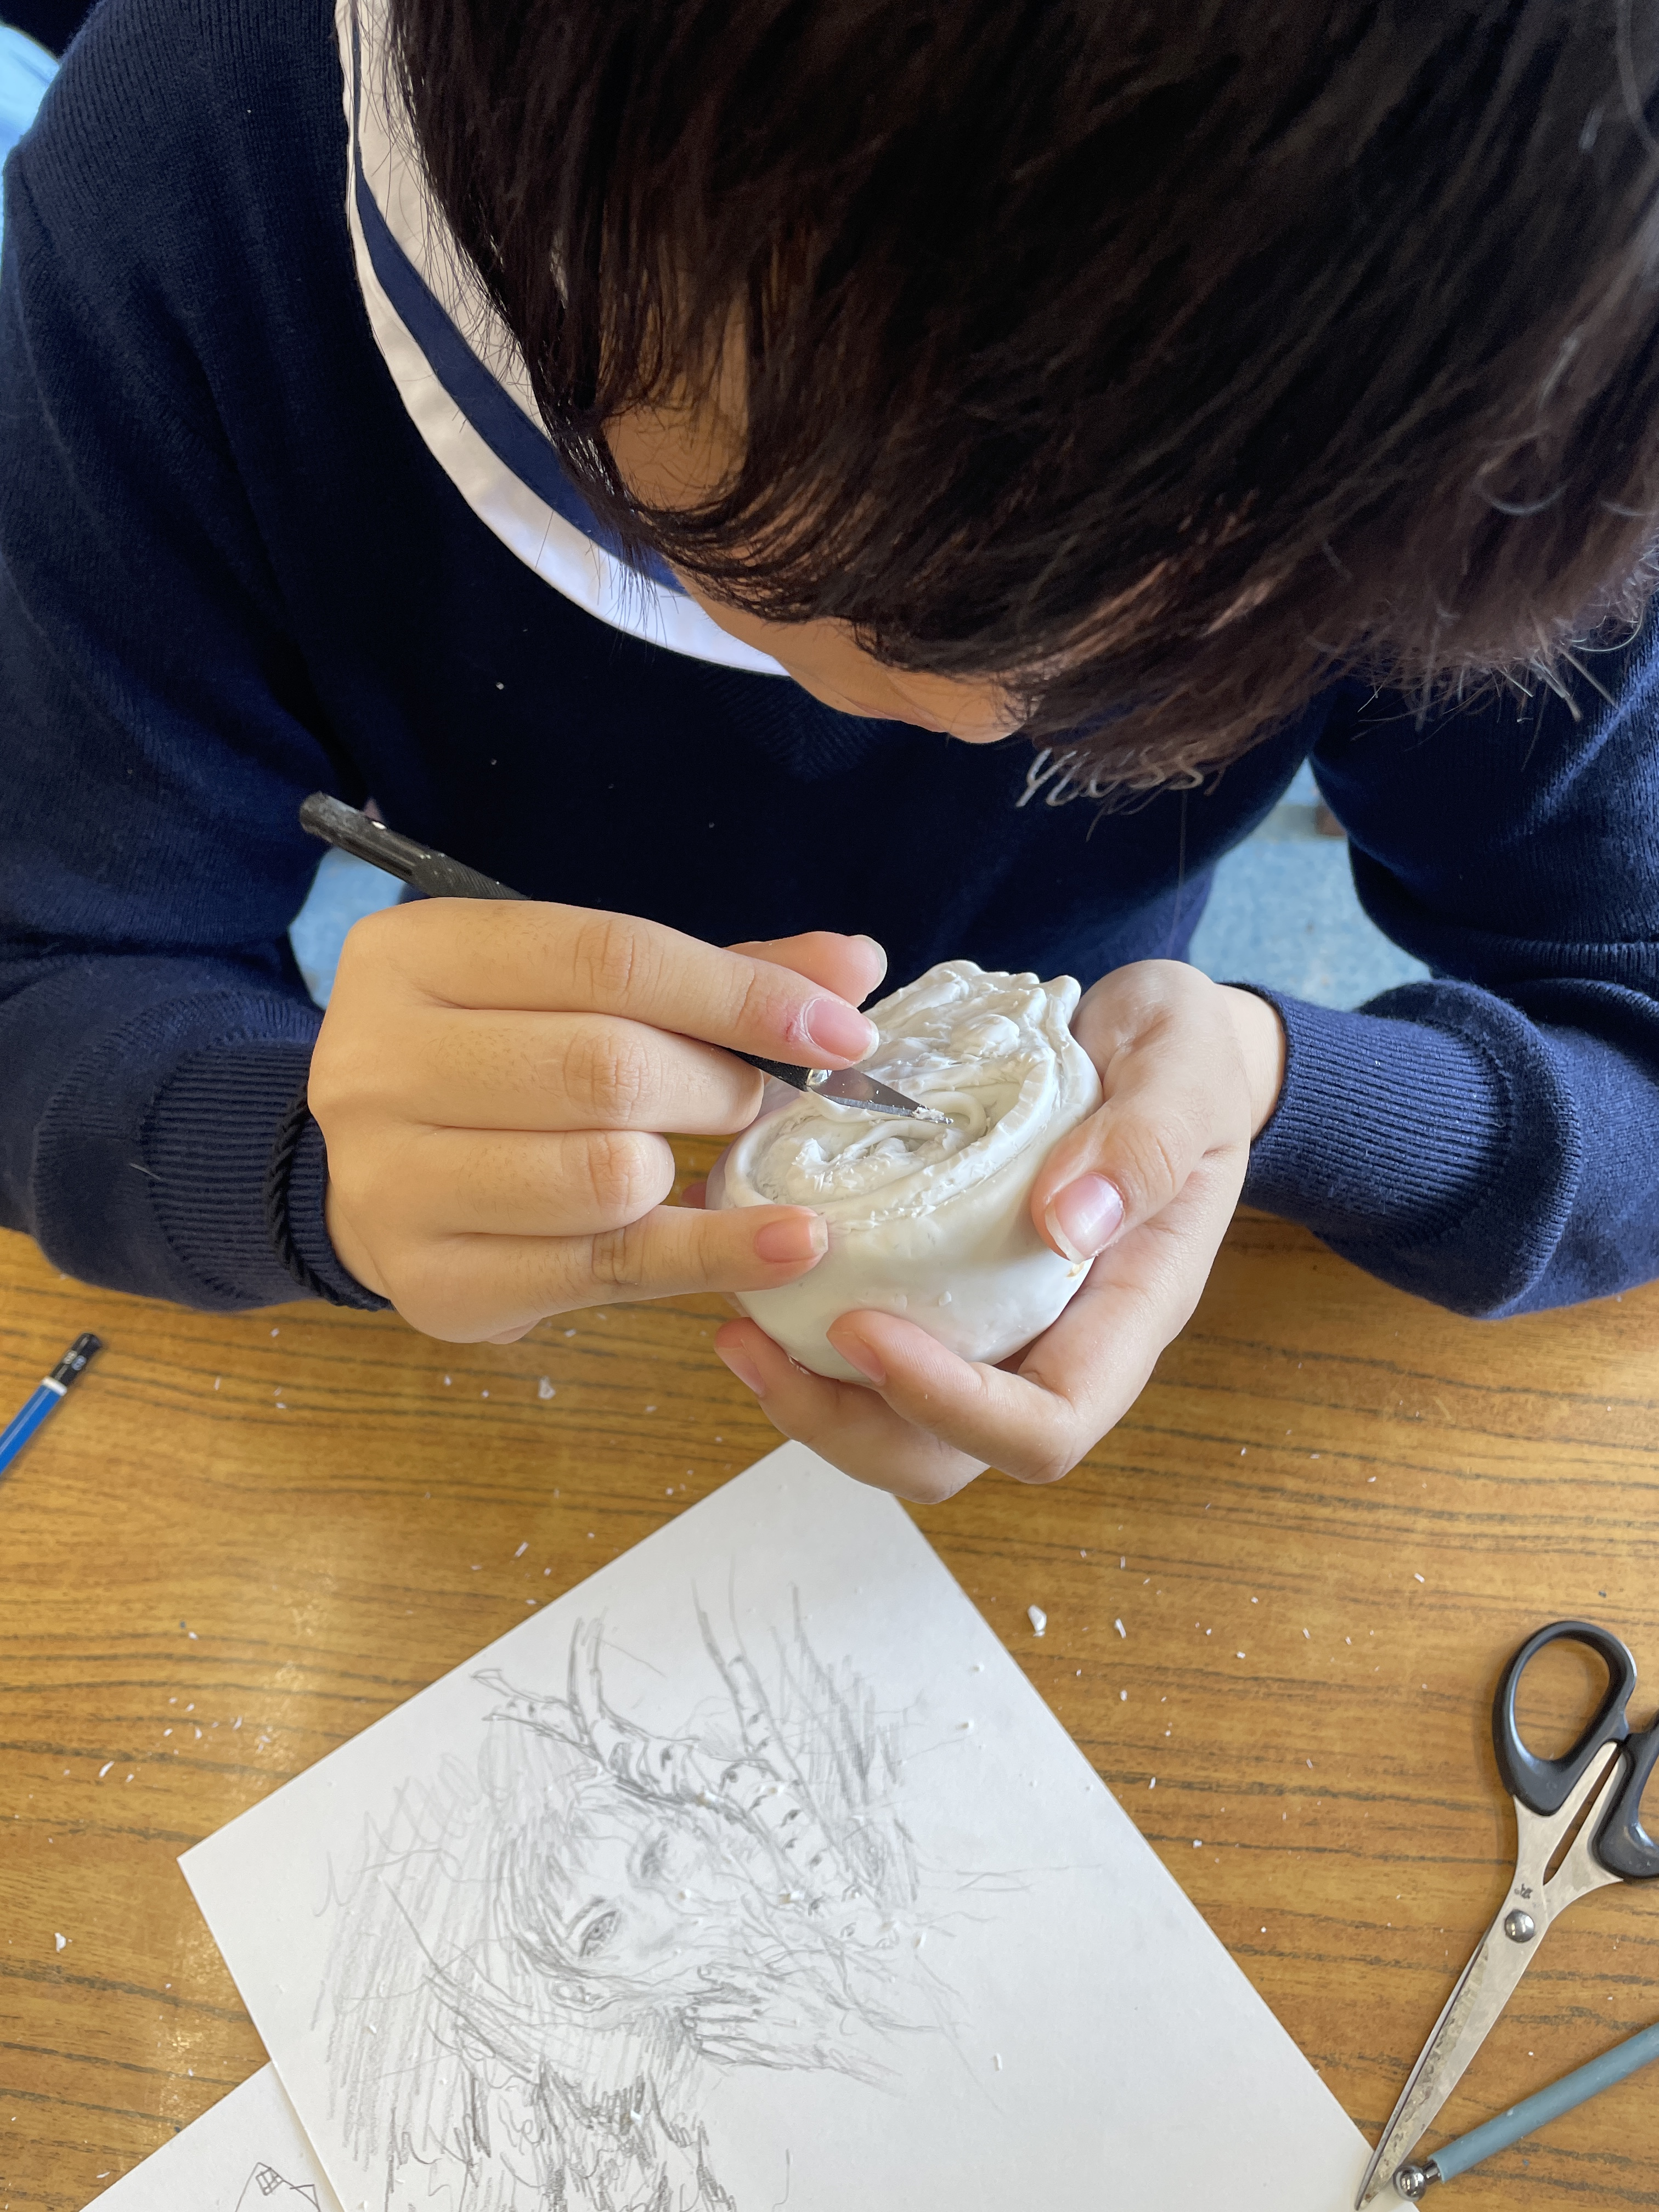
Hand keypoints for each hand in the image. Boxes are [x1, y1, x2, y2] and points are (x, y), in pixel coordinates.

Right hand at [308, 900, 886, 1341]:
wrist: (377, 1181)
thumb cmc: (500, 1068)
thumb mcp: (579, 993)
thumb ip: (709, 975)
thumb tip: (851, 966)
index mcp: (414, 956)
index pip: (607, 957)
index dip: (739, 993)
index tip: (841, 1028)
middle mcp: (377, 1062)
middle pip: (609, 1068)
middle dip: (720, 1086)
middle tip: (759, 1102)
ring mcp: (391, 1183)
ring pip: (607, 1176)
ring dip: (691, 1172)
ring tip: (702, 1162)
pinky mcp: (434, 1285)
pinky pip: (607, 1271)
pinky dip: (712, 1255)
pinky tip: (782, 1242)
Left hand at [711, 961, 1285, 1501]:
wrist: (1156, 1039)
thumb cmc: (1184, 1055)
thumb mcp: (1186, 1067)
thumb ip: (1148, 1138)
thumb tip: (1067, 1223)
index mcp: (1128, 1315)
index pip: (1045, 1426)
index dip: (950, 1406)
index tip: (859, 1327)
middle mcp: (1058, 1344)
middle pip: (950, 1457)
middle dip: (844, 1425)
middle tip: (750, 1341)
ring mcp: (997, 1325)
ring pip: (894, 1425)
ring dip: (807, 1396)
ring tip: (733, 1324)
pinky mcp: (944, 1290)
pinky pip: (870, 1353)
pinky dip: (801, 1335)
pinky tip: (749, 1267)